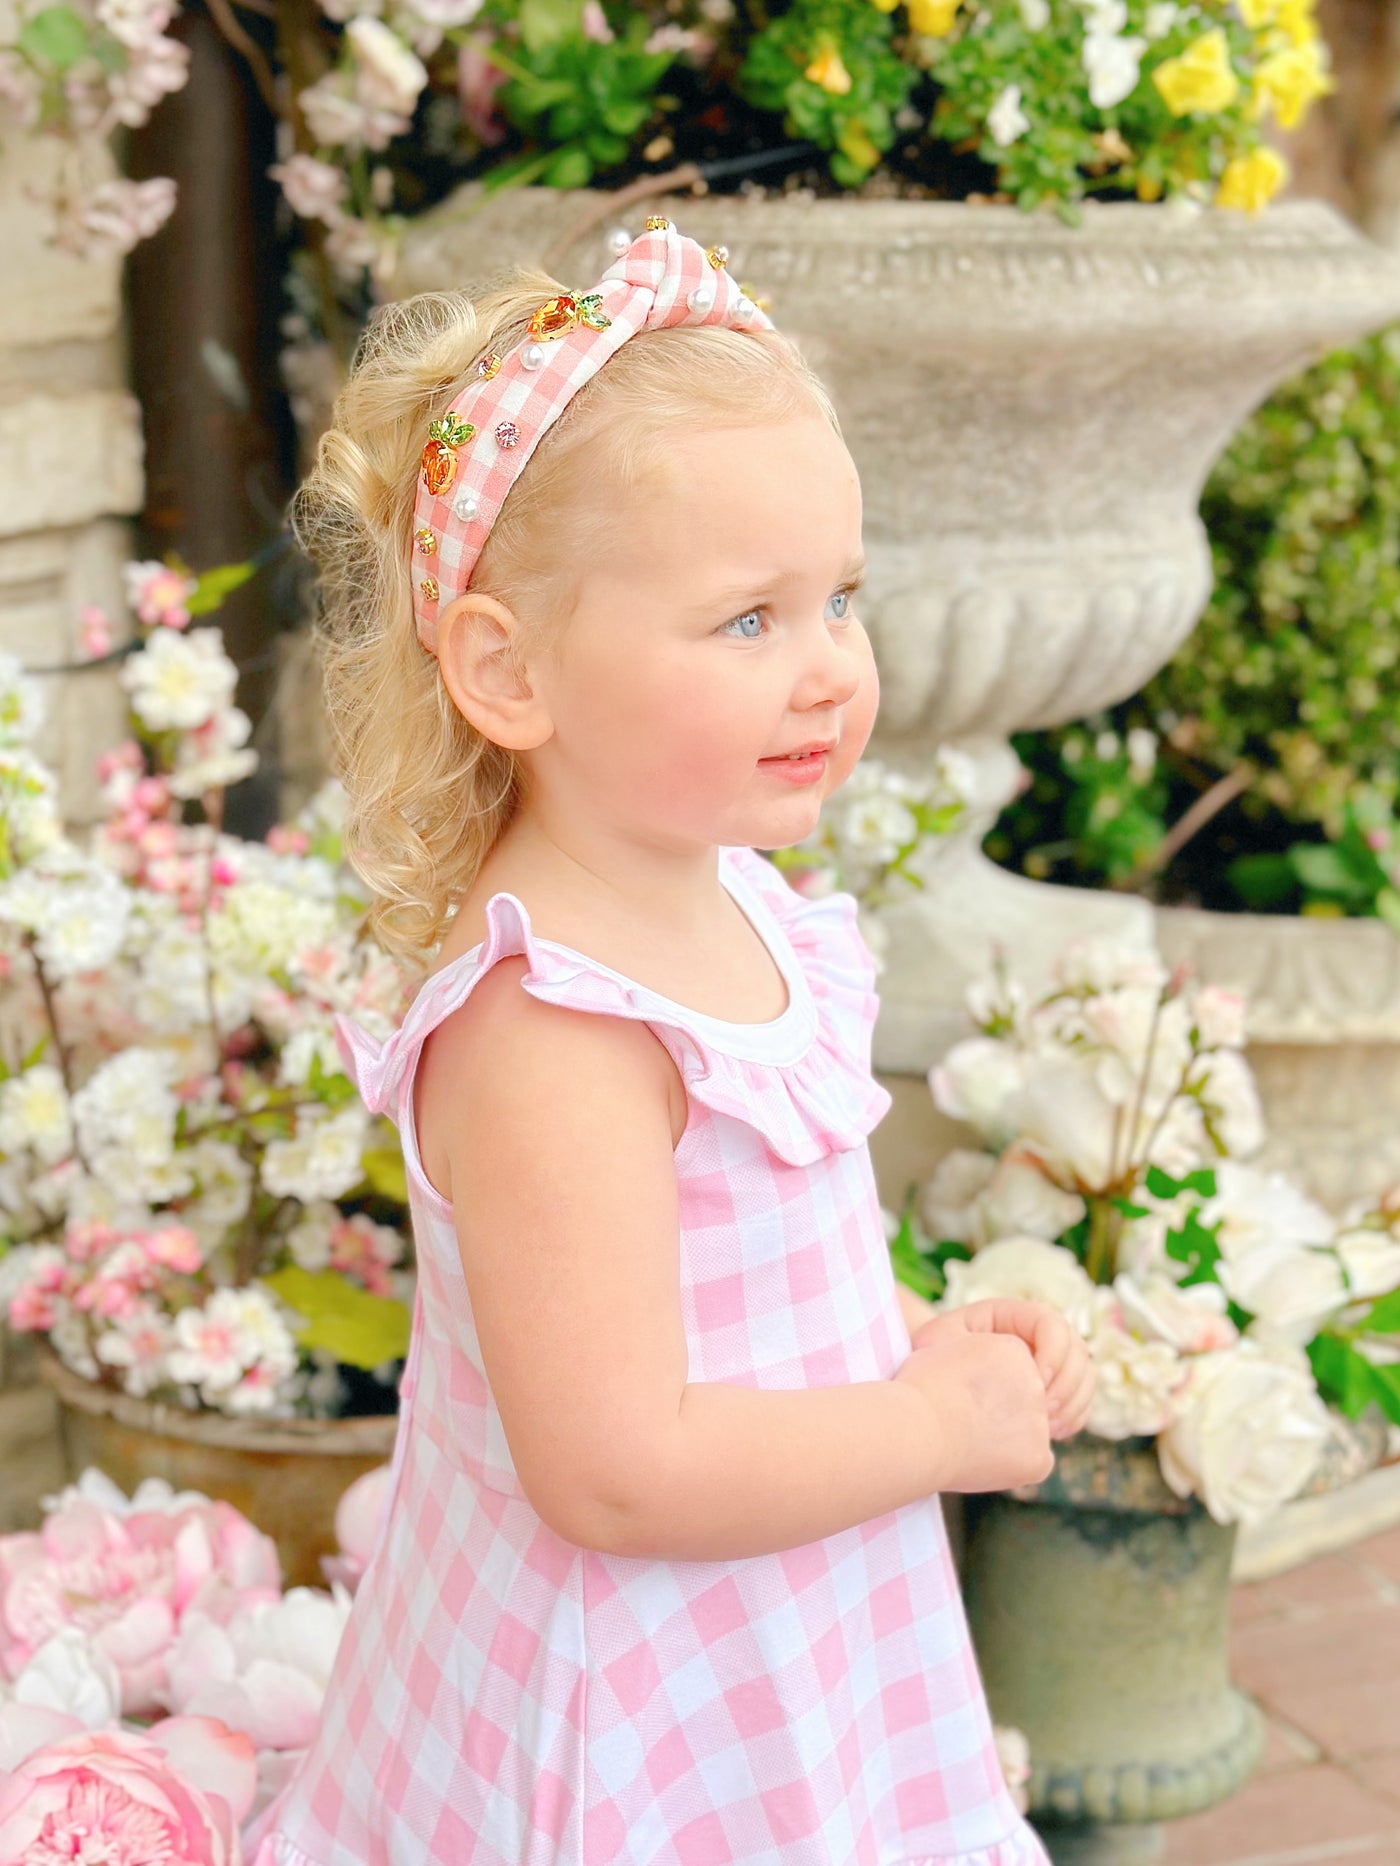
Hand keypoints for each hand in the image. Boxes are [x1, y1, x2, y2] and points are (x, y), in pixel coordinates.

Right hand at [893, 1317, 1054, 1494]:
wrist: (916, 1429)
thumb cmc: (918, 1390)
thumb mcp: (945, 1350)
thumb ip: (973, 1360)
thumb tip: (977, 1377)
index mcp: (1012, 1349)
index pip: (1007, 1374)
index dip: (979, 1392)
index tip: (955, 1398)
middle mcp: (1034, 1382)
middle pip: (1020, 1402)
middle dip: (997, 1414)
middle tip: (960, 1422)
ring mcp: (1040, 1421)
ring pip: (1027, 1433)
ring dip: (1004, 1439)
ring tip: (966, 1441)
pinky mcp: (1039, 1458)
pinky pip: (1032, 1463)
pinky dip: (1011, 1466)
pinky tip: (981, 1460)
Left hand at [911, 1298, 1094, 1441]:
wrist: (927, 1395)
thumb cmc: (925, 1366)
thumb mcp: (937, 1342)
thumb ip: (972, 1341)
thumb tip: (1014, 1359)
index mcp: (1010, 1315)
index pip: (1051, 1322)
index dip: (1053, 1350)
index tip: (1036, 1381)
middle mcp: (1035, 1335)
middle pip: (1077, 1349)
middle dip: (1067, 1381)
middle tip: (1045, 1411)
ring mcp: (1048, 1363)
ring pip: (1085, 1376)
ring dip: (1074, 1401)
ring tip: (1049, 1426)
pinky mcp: (1051, 1392)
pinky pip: (1080, 1401)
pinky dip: (1075, 1416)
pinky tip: (1053, 1433)